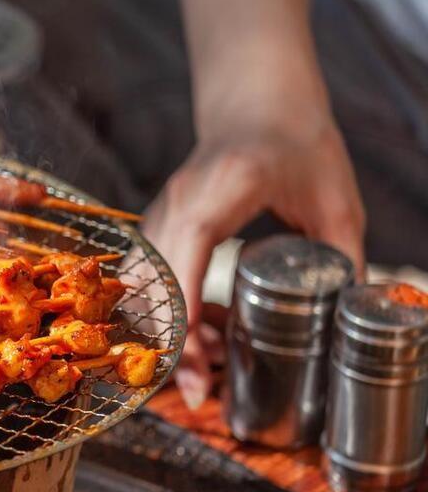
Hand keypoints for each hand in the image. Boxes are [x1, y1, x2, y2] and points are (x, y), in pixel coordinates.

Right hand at [144, 111, 364, 407]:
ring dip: (166, 333)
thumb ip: (342, 257)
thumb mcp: (335, 200)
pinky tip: (200, 332)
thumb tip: (350, 315)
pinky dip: (165, 314)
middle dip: (168, 348)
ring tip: (206, 365)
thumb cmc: (298, 139)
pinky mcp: (156, 226)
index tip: (194, 374)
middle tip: (201, 390)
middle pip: (150, 292)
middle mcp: (173, 206)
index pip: (179, 269)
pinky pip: (146, 281)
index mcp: (215, 195)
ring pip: (140, 292)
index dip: (179, 328)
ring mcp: (157, 215)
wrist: (258, 101)